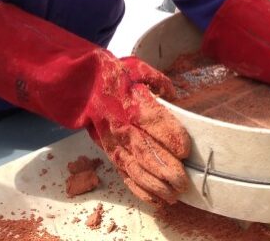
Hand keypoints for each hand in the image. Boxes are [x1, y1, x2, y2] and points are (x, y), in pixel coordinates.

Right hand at [83, 57, 191, 203]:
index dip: (170, 137)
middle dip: (166, 169)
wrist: (83, 85)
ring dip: (154, 185)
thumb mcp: (139, 70)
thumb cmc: (116, 76)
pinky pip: (124, 174)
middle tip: (184, 182)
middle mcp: (121, 126)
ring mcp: (114, 143)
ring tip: (173, 195)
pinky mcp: (110, 153)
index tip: (186, 150)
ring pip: (134, 168)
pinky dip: (139, 189)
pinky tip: (155, 199)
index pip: (153, 122)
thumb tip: (174, 96)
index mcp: (131, 103)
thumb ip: (159, 82)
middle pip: (145, 151)